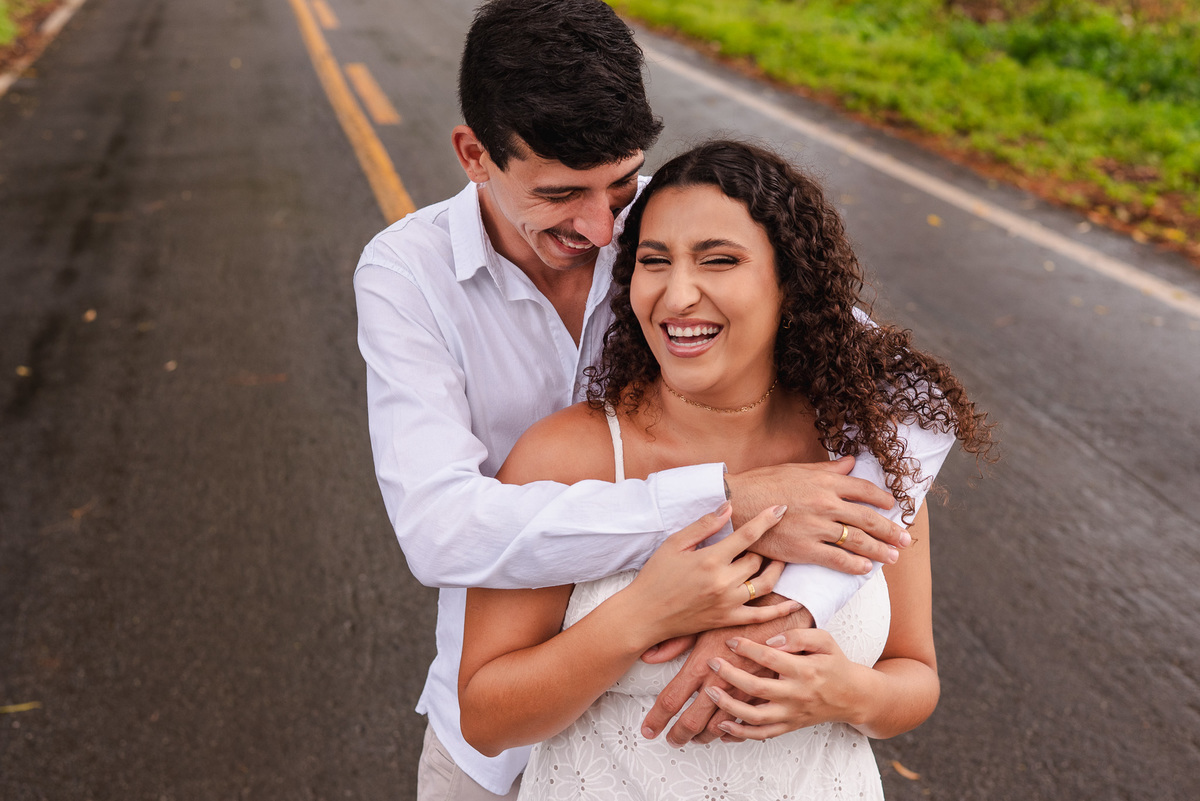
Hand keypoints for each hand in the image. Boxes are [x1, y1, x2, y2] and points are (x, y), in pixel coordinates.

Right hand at [623, 505, 795, 645]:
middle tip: (767, 539)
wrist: (644, 614)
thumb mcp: (674, 544)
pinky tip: (794, 602)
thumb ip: (704, 525)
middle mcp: (723, 582)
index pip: (747, 535)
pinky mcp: (727, 620)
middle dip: (765, 547)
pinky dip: (780, 610)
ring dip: (776, 570)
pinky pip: (761, 616)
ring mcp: (728, 603)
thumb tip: (729, 507)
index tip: (781, 509)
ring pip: (765, 584)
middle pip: (758, 559)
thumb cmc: (656, 576)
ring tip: (780, 560)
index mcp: (710, 559)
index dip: (767, 520)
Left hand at [640, 603, 814, 745]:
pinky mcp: (763, 696)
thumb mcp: (706, 622)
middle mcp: (722, 683)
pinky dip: (734, 733)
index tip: (648, 730)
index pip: (672, 699)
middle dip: (679, 734)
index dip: (657, 718)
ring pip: (719, 727)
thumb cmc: (743, 613)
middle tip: (670, 741)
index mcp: (703, 664)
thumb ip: (676, 642)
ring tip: (695, 739)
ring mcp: (743, 693)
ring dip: (704, 736)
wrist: (786, 614)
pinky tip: (725, 733)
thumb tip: (649, 656)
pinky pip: (746, 725)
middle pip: (693, 720)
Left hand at [705, 629, 861, 739]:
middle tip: (712, 662)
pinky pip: (762, 734)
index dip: (748, 649)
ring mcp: (791, 714)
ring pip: (756, 716)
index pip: (771, 658)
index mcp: (805, 670)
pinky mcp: (788, 726)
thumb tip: (772, 641)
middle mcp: (797, 695)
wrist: (852, 696)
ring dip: (729, 706)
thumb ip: (799, 636)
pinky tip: (721, 725)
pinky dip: (740, 733)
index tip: (730, 641)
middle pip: (757, 688)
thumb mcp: (825, 641)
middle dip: (730, 675)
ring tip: (709, 693)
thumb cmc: (834, 664)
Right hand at [725, 457, 911, 572]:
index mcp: (825, 481)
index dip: (883, 499)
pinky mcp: (804, 548)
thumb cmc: (762, 483)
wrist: (737, 503)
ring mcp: (817, 527)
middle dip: (890, 529)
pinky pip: (837, 558)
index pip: (864, 490)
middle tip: (905, 539)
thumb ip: (827, 469)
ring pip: (857, 540)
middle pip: (867, 518)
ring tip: (892, 557)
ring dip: (879, 550)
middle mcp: (826, 503)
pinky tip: (866, 569)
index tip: (894, 507)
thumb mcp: (797, 469)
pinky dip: (854, 565)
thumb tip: (851, 463)